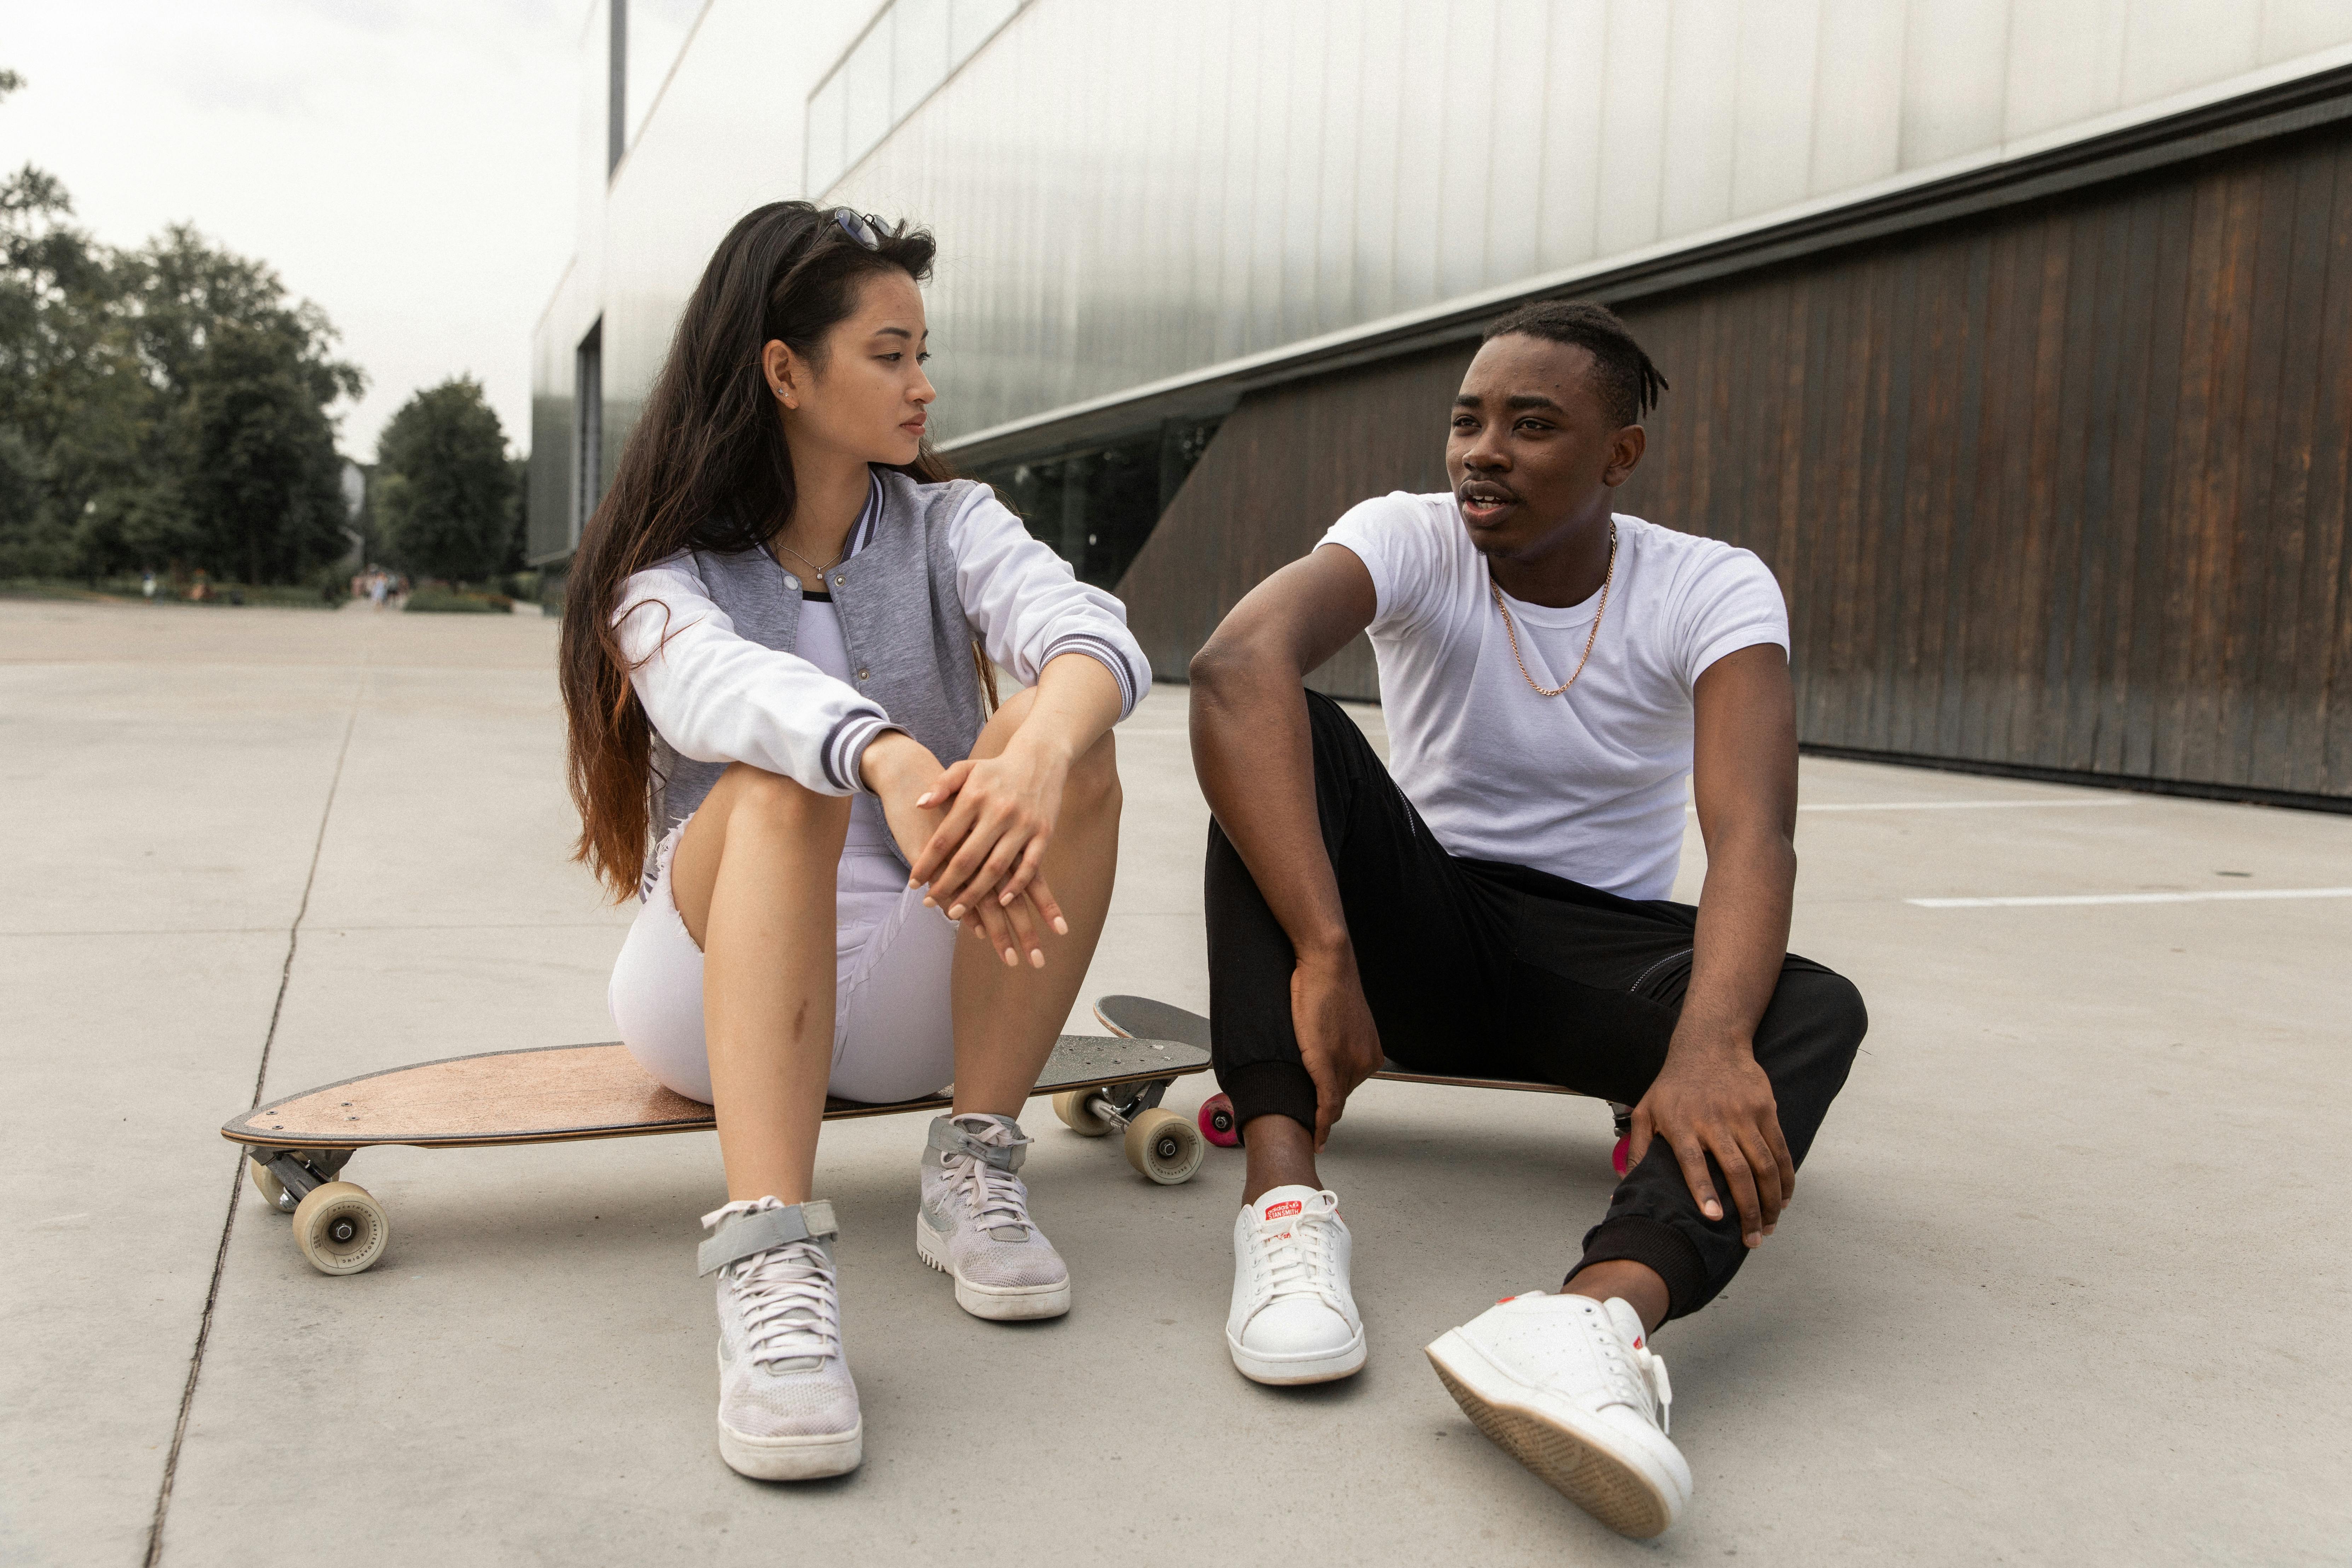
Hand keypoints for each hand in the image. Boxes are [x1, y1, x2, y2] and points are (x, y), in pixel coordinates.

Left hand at [864, 732, 1063, 966]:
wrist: (1041, 757)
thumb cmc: (996, 768)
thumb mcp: (966, 768)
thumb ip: (941, 785)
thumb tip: (919, 805)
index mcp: (974, 797)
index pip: (944, 838)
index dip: (926, 864)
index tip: (913, 884)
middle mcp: (998, 812)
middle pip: (967, 859)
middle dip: (946, 886)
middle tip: (930, 904)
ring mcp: (1022, 824)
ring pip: (996, 868)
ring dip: (975, 895)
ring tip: (956, 912)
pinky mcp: (1044, 833)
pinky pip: (1030, 866)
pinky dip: (1016, 887)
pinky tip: (1001, 901)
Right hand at [1290, 946, 1383, 1150]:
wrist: (1326, 964)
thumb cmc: (1327, 985)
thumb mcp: (1339, 1019)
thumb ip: (1338, 1042)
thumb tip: (1326, 1053)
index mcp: (1370, 1053)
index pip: (1349, 1085)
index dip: (1332, 1099)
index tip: (1322, 1113)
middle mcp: (1365, 1062)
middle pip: (1340, 1094)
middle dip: (1323, 1106)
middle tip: (1306, 1120)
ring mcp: (1348, 1065)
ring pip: (1332, 1101)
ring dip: (1318, 1114)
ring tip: (1303, 1124)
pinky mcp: (1328, 1066)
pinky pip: (1327, 1105)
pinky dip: (1321, 1124)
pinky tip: (1316, 1138)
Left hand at [1628, 1033, 1793, 1248]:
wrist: (1709, 1044)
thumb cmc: (1672, 1085)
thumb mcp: (1646, 1111)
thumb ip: (1639, 1150)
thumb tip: (1623, 1190)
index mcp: (1681, 1125)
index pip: (1693, 1162)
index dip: (1703, 1191)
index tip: (1714, 1219)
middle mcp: (1713, 1121)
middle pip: (1737, 1171)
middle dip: (1748, 1211)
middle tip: (1752, 1240)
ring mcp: (1743, 1115)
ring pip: (1764, 1165)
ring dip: (1770, 1201)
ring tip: (1769, 1226)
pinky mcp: (1765, 1109)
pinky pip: (1780, 1149)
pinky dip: (1785, 1178)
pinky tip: (1783, 1198)